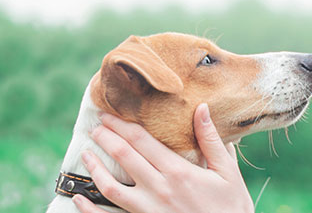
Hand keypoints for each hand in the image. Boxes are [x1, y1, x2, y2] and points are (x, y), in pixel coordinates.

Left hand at [72, 103, 253, 212]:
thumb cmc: (232, 206)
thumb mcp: (227, 172)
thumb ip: (211, 140)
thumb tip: (202, 108)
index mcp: (179, 172)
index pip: (142, 141)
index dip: (122, 125)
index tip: (108, 114)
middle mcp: (159, 189)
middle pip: (124, 157)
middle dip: (106, 138)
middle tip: (96, 125)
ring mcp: (148, 210)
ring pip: (110, 187)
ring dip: (95, 168)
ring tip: (86, 154)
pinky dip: (89, 209)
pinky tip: (79, 197)